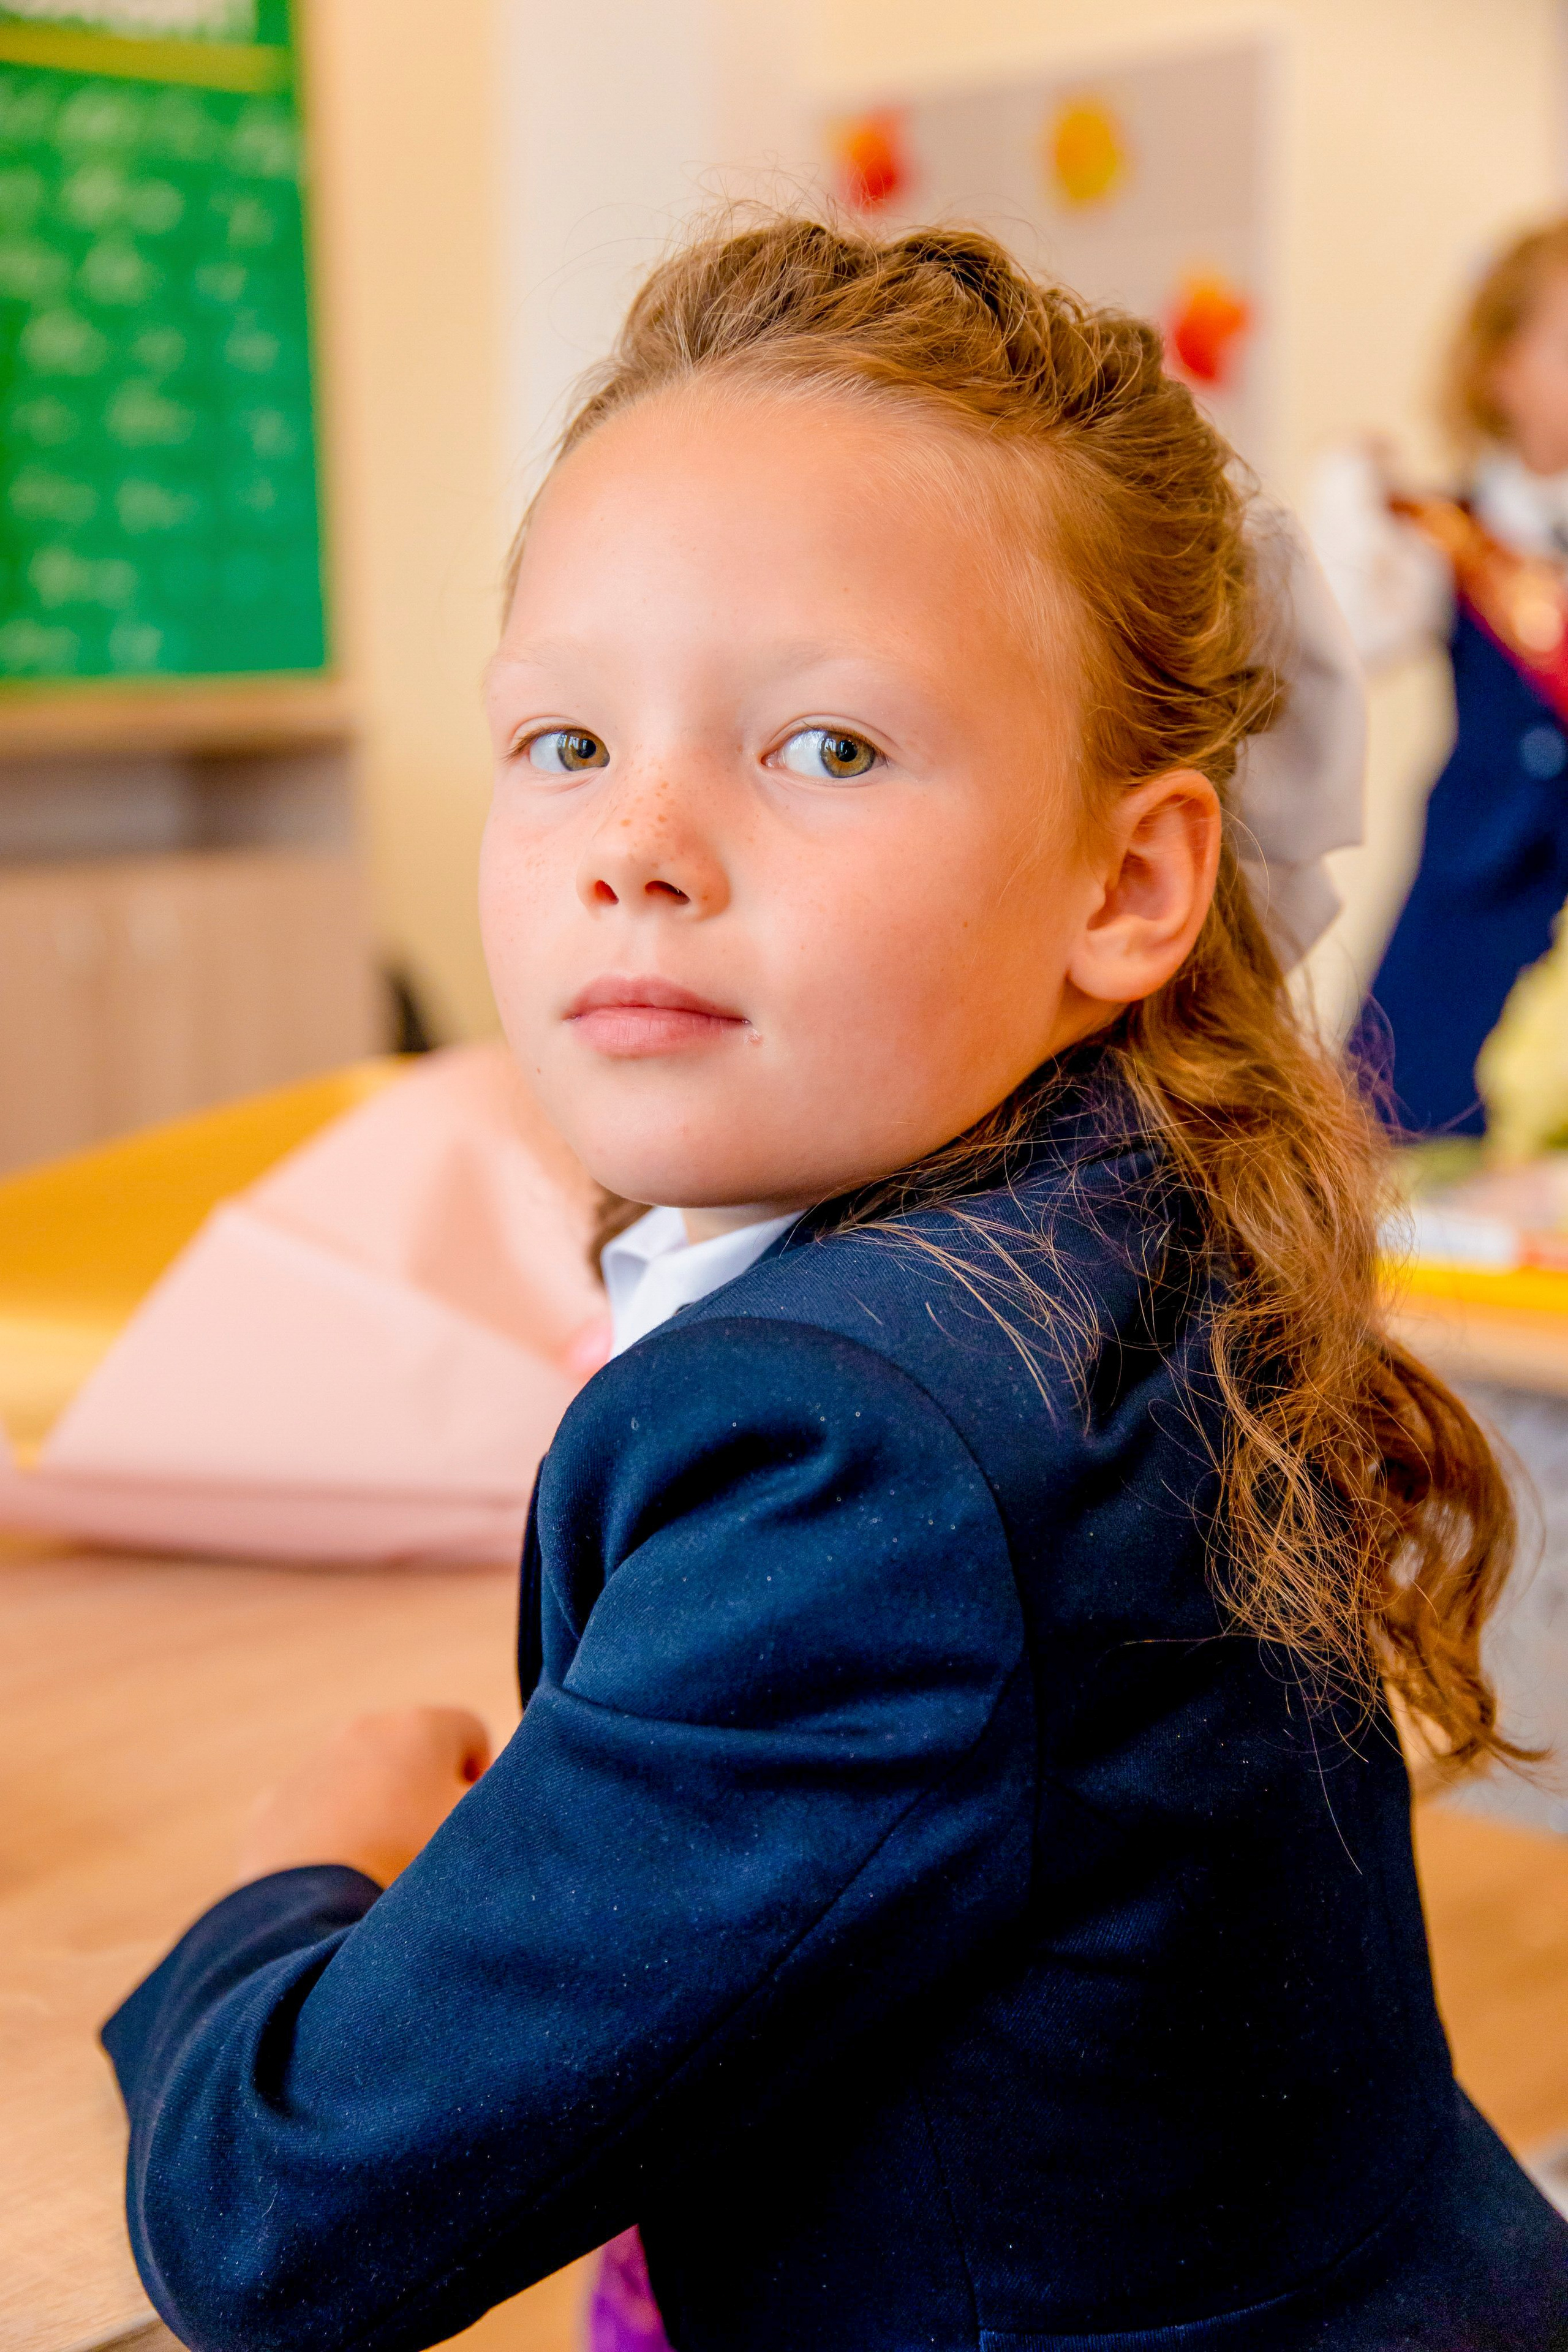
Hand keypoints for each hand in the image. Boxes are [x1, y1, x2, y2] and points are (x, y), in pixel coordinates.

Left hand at [237, 1706, 491, 1889]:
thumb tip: (496, 1796)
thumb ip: (507, 1802)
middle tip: (430, 1855)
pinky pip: (316, 1816)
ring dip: (377, 1815)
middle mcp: (363, 1729)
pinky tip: (338, 1882)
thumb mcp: (485, 1835)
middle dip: (426, 1795)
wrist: (312, 1918)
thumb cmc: (413, 1867)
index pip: (473, 1734)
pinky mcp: (273, 1808)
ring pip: (363, 1783)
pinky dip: (330, 1839)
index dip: (483, 1782)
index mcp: (420, 1725)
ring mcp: (311, 1766)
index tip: (473, 1829)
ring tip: (382, 1875)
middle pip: (414, 1756)